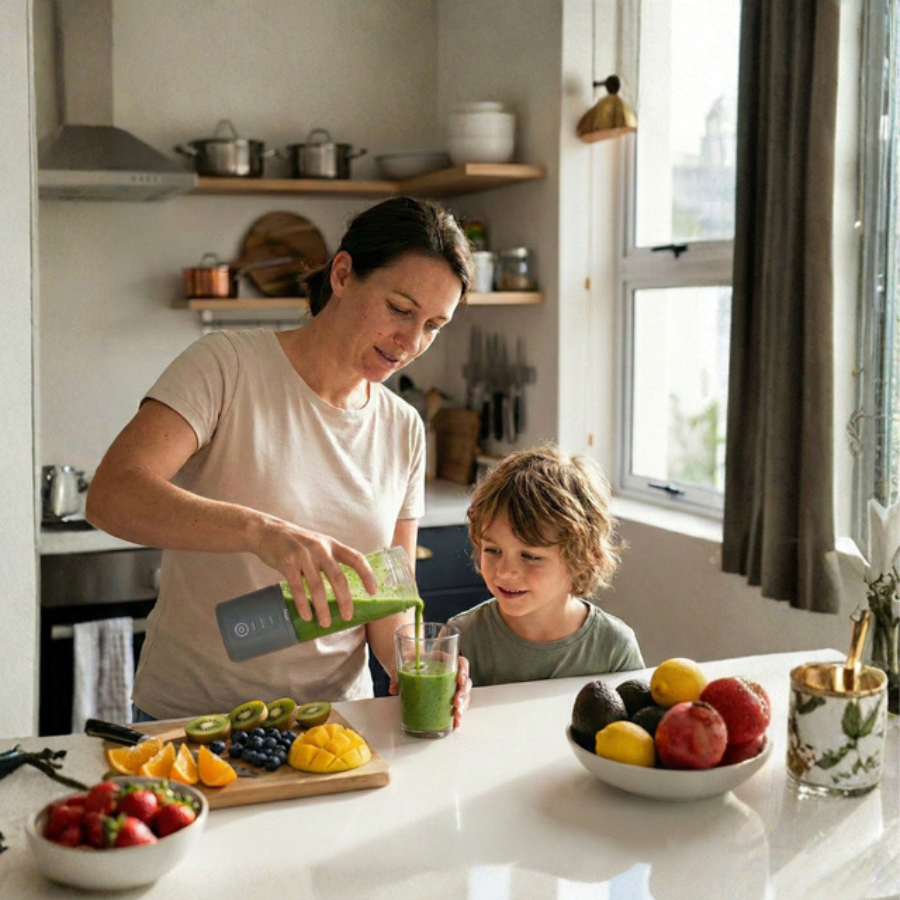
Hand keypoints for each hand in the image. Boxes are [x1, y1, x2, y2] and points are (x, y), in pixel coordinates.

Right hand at [255, 522, 376, 627]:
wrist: (268, 531)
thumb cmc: (298, 542)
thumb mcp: (319, 544)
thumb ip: (332, 559)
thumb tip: (345, 587)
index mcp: (332, 544)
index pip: (356, 558)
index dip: (367, 575)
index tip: (373, 591)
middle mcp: (321, 549)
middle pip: (338, 578)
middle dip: (344, 600)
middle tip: (347, 617)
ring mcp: (304, 556)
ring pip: (318, 587)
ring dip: (323, 608)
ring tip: (326, 623)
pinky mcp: (288, 563)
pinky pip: (298, 588)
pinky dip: (303, 604)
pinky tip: (307, 616)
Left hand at [387, 654, 471, 729]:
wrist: (409, 664)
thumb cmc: (410, 662)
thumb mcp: (404, 665)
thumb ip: (399, 676)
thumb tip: (394, 689)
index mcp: (444, 659)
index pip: (461, 662)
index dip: (463, 670)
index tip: (459, 679)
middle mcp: (450, 672)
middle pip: (465, 681)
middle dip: (463, 693)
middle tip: (456, 702)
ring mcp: (450, 685)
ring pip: (464, 694)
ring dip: (463, 705)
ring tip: (457, 714)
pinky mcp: (448, 696)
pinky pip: (458, 704)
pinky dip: (458, 713)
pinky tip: (456, 721)